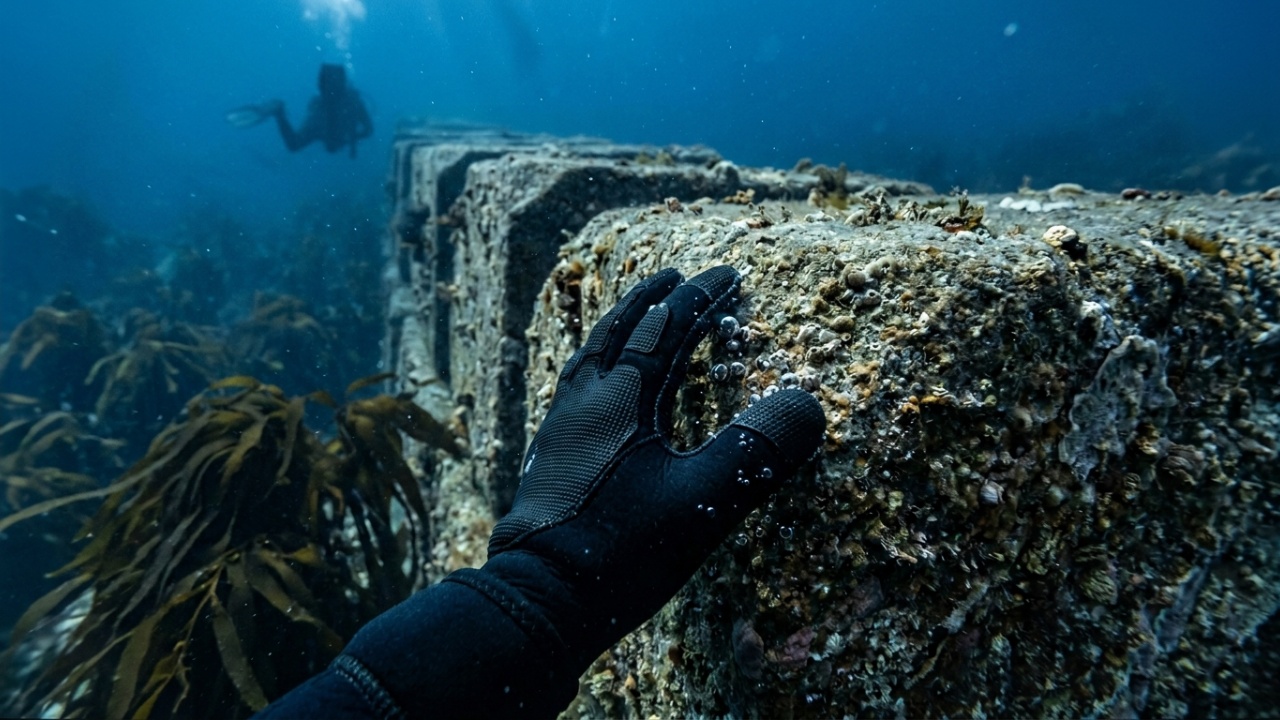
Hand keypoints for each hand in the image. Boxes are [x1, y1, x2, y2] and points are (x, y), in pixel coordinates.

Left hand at [485, 265, 825, 664]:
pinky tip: (598, 389)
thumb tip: (806, 402)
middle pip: (618, 330)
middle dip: (651, 298)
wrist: (541, 600)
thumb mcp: (705, 504)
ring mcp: (560, 428)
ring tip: (634, 316)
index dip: (701, 298)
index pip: (667, 328)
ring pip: (589, 356)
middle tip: (675, 276)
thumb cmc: (622, 551)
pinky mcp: (547, 457)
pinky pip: (573, 387)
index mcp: (621, 399)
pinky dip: (595, 365)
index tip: (729, 273)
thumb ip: (757, 452)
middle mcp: (585, 401)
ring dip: (617, 327)